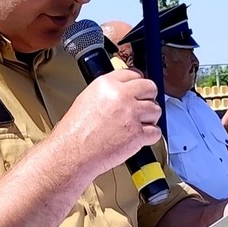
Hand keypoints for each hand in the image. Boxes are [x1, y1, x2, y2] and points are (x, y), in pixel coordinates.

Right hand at [55, 67, 162, 181]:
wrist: (71, 153)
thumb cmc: (74, 132)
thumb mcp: (86, 100)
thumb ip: (108, 92)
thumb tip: (121, 92)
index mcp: (106, 84)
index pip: (134, 73)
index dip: (138, 83)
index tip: (138, 90)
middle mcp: (120, 96)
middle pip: (150, 88)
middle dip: (148, 98)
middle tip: (142, 107)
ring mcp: (131, 114)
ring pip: (156, 110)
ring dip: (150, 119)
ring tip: (136, 125)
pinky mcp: (137, 134)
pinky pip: (156, 132)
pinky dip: (150, 137)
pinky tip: (139, 138)